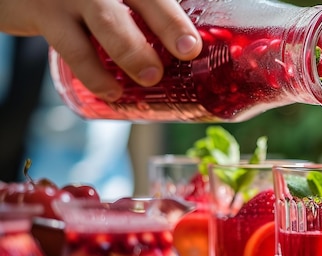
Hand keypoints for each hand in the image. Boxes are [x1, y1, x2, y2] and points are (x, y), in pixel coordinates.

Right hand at [0, 0, 201, 100]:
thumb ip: (140, 14)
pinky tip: (110, 91)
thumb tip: (184, 55)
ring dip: (132, 51)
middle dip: (167, 23)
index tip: (193, 45)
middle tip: (186, 51)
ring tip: (151, 77)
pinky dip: (94, 74)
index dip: (174, 18)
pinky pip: (72, 47)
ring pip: (107, 20)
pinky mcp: (42, 12)